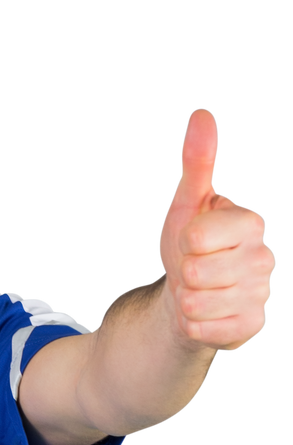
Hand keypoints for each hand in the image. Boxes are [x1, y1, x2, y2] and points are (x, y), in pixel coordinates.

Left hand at [157, 106, 274, 352]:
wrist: (187, 294)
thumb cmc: (188, 245)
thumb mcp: (187, 203)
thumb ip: (197, 162)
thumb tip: (202, 113)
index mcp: (251, 223)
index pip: (199, 236)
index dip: (184, 242)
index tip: (192, 241)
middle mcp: (264, 258)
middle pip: (196, 272)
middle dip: (181, 275)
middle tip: (191, 272)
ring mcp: (261, 294)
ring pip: (197, 304)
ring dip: (185, 302)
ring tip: (197, 293)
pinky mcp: (252, 326)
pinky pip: (204, 331)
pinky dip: (191, 326)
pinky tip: (202, 316)